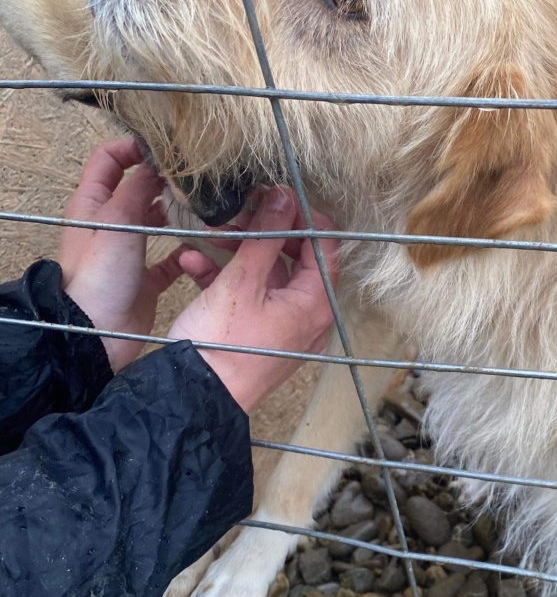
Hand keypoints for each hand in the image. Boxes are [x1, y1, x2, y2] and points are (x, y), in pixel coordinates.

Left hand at [60, 139, 185, 370]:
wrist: (96, 333)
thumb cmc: (98, 275)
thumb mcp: (117, 220)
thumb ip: (139, 187)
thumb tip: (159, 164)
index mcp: (92, 205)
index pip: (108, 160)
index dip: (132, 147)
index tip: (164, 149)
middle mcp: (109, 225)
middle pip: (138, 190)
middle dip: (165, 182)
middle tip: (196, 179)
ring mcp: (128, 253)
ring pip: (158, 223)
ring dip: (180, 216)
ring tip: (206, 210)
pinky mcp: (145, 279)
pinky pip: (171, 261)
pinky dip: (187, 254)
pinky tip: (203, 251)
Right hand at [168, 188, 338, 413]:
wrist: (191, 401)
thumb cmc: (221, 346)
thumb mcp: (241, 283)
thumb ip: (266, 236)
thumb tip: (284, 197)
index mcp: (315, 304)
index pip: (325, 245)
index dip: (300, 216)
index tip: (271, 196)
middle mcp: (307, 316)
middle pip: (293, 258)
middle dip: (260, 232)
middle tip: (234, 214)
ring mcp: (283, 327)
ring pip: (265, 276)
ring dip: (235, 252)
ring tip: (205, 236)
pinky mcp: (257, 335)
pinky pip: (248, 298)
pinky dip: (223, 278)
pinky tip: (190, 264)